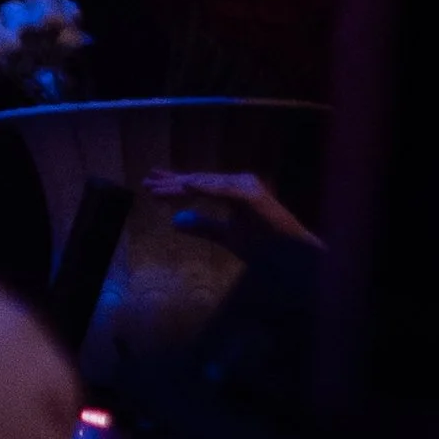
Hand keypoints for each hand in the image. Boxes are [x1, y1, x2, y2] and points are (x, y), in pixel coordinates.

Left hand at [141, 168, 320, 251]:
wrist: (293, 257)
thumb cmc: (265, 246)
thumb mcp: (227, 236)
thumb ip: (203, 227)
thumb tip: (176, 221)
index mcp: (234, 190)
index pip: (199, 185)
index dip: (174, 186)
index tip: (152, 186)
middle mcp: (240, 182)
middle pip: (199, 181)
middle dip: (172, 182)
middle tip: (146, 182)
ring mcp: (247, 187)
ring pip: (207, 184)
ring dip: (181, 186)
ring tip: (156, 189)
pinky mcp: (252, 196)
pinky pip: (223, 191)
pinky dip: (205, 189)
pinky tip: (185, 187)